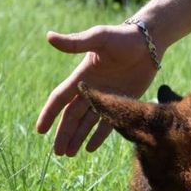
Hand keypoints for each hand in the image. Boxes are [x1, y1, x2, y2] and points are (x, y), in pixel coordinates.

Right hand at [35, 0, 190, 155]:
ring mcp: (106, 96)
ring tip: (69, 154)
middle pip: (72, 116)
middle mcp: (91, 88)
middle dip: (64, 134)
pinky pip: (108, 122)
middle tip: (58, 152)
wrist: (149, 42)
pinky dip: (98, 135)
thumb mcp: (99, 37)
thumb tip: (48, 37)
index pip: (60, 99)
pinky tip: (90, 148)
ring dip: (77, 137)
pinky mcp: (122, 101)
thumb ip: (76, 42)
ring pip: (87, 122)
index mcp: (81, 76)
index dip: (49, 114)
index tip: (40, 130)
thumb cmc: (123, 36)